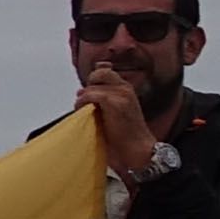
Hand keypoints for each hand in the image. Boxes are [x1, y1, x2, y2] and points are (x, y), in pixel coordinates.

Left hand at [76, 60, 160, 180]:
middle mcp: (125, 88)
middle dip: (88, 84)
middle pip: (99, 72)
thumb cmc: (125, 134)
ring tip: (83, 109)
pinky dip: (82, 102)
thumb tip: (81, 91)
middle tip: (85, 100)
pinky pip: (91, 95)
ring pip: (92, 85)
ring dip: (83, 97)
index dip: (93, 79)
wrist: (138, 148)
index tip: (87, 93)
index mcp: (126, 88)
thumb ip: (101, 98)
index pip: (105, 70)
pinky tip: (82, 111)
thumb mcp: (113, 111)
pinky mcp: (115, 103)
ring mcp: (122, 94)